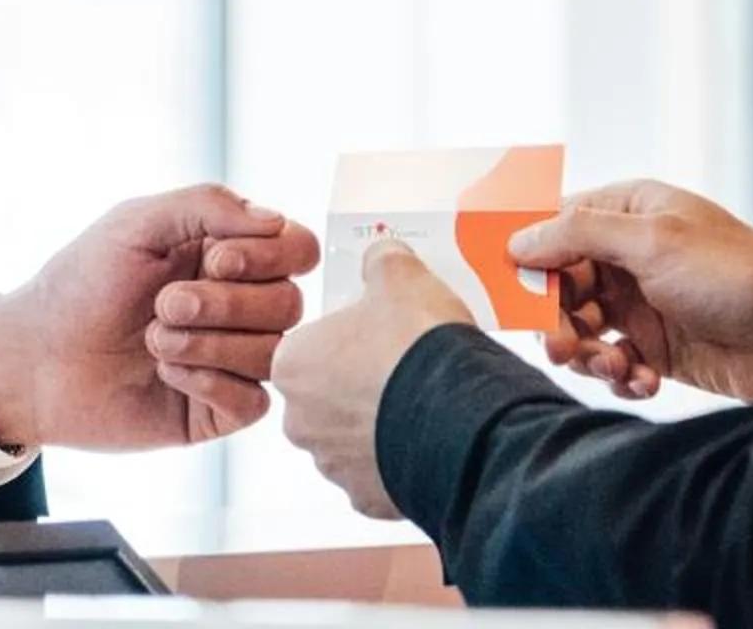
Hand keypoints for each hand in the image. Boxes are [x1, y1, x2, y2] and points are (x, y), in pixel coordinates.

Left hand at [0, 185, 319, 452]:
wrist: (36, 358)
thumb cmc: (81, 284)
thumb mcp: (135, 223)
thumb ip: (207, 205)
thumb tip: (277, 222)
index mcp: (225, 254)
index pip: (297, 249)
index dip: (271, 257)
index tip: (214, 260)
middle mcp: (236, 306)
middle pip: (289, 304)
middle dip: (226, 304)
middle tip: (165, 304)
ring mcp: (230, 360)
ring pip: (274, 354)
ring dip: (210, 343)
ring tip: (154, 340)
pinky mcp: (216, 409)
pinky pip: (255, 403)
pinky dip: (211, 384)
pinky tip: (167, 374)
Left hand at [270, 239, 474, 519]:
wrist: (461, 418)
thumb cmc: (419, 344)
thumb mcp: (401, 276)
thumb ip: (381, 261)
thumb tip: (381, 254)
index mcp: (292, 364)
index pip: (308, 348)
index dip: (346, 339)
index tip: (378, 337)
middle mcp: (300, 421)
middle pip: (325, 396)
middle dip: (358, 385)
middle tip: (401, 370)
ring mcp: (333, 465)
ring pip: (350, 439)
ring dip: (378, 425)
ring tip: (421, 406)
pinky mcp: (368, 499)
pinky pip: (379, 476)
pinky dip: (399, 460)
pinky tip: (427, 439)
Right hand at [509, 179, 752, 404]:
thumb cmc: (735, 275)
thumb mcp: (653, 241)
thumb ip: (578, 234)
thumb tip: (516, 240)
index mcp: (628, 212)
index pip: (554, 226)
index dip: (527, 256)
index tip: (505, 287)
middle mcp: (628, 255)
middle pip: (559, 284)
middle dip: (557, 317)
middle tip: (562, 345)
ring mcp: (642, 304)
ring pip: (581, 328)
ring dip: (588, 352)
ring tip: (614, 366)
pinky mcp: (657, 349)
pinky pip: (614, 362)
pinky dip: (620, 375)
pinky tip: (644, 381)